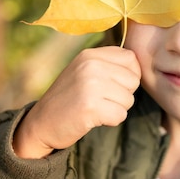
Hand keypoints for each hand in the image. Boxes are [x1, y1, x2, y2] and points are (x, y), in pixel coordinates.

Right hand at [13, 46, 140, 158]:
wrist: (41, 124)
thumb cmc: (69, 98)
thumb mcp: (84, 71)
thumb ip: (108, 64)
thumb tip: (138, 66)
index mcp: (90, 55)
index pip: (131, 58)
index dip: (129, 75)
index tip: (113, 86)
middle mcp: (90, 65)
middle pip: (133, 80)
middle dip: (123, 95)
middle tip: (100, 100)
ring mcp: (90, 85)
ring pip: (129, 100)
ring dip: (116, 109)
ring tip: (95, 108)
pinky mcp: (90, 106)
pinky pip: (120, 115)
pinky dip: (110, 121)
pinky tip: (93, 118)